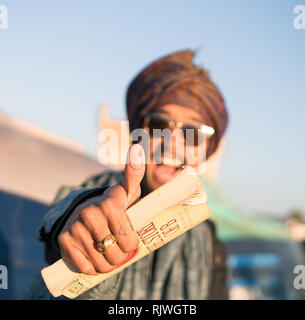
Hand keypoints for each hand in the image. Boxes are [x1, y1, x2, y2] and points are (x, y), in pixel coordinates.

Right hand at [58, 144, 144, 274]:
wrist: (83, 210)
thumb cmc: (114, 203)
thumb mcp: (127, 190)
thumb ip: (134, 172)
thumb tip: (137, 148)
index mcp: (109, 203)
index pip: (129, 241)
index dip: (132, 245)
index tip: (130, 241)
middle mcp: (90, 214)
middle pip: (116, 254)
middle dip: (121, 256)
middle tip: (119, 249)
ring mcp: (75, 227)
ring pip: (101, 263)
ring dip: (108, 264)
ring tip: (109, 254)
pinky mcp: (64, 240)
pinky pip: (85, 267)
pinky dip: (92, 267)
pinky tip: (94, 256)